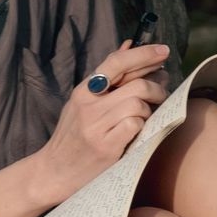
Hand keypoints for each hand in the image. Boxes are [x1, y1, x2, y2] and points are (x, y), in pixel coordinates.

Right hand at [30, 41, 171, 208]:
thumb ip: (108, 76)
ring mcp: (96, 127)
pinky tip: (136, 133)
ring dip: (150, 110)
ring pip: (139, 105)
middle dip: (157, 88)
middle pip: (137, 84)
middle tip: (161, 94)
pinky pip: (135, 126)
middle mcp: (89, 106)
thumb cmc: (73, 136)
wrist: (53, 172)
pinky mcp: (105, 147)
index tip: (163, 50)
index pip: (117, 62)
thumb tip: (129, 44)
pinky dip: (142, 127)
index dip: (144, 53)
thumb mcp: (84, 102)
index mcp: (84, 91)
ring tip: (147, 117)